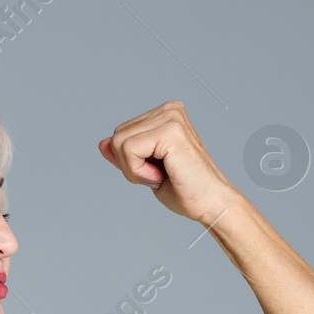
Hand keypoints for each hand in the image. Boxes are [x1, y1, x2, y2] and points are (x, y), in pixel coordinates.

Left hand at [98, 100, 241, 224]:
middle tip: (158, 175)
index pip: (121, 132)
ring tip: (161, 175)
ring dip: (134, 169)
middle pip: (117, 135)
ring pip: (119, 142)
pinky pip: (128, 149)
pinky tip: (161, 175)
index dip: (130, 161)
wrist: (211, 204)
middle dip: (129, 164)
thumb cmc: (184, 189)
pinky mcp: (170, 131)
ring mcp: (171, 117)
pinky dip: (138, 171)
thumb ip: (124, 154)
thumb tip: (102, 143)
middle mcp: (169, 109)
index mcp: (165, 113)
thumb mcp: (145, 169)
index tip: (157, 171)